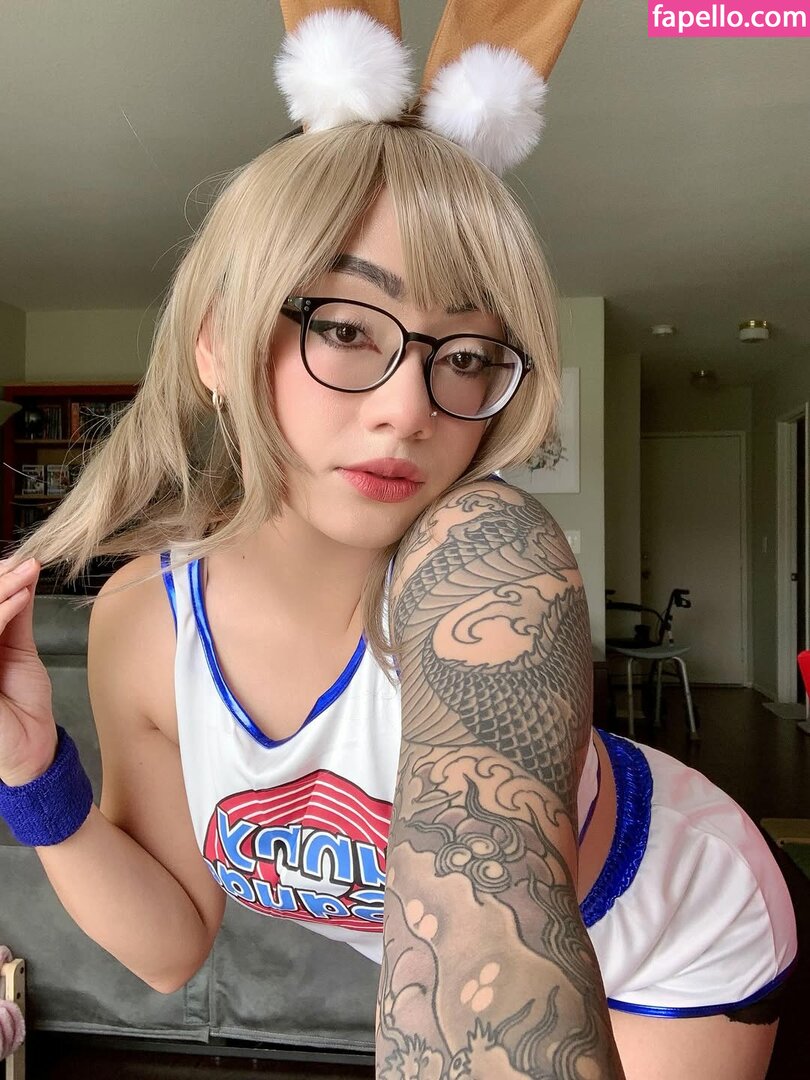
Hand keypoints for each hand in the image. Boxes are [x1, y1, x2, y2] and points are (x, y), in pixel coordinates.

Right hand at [0, 558, 56, 786]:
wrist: (31, 745)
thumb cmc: (22, 703)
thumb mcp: (18, 649)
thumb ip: (16, 616)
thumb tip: (25, 575)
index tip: (19, 562)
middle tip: (25, 564)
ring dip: (2, 591)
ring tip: (27, 574)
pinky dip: (2, 614)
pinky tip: (20, 598)